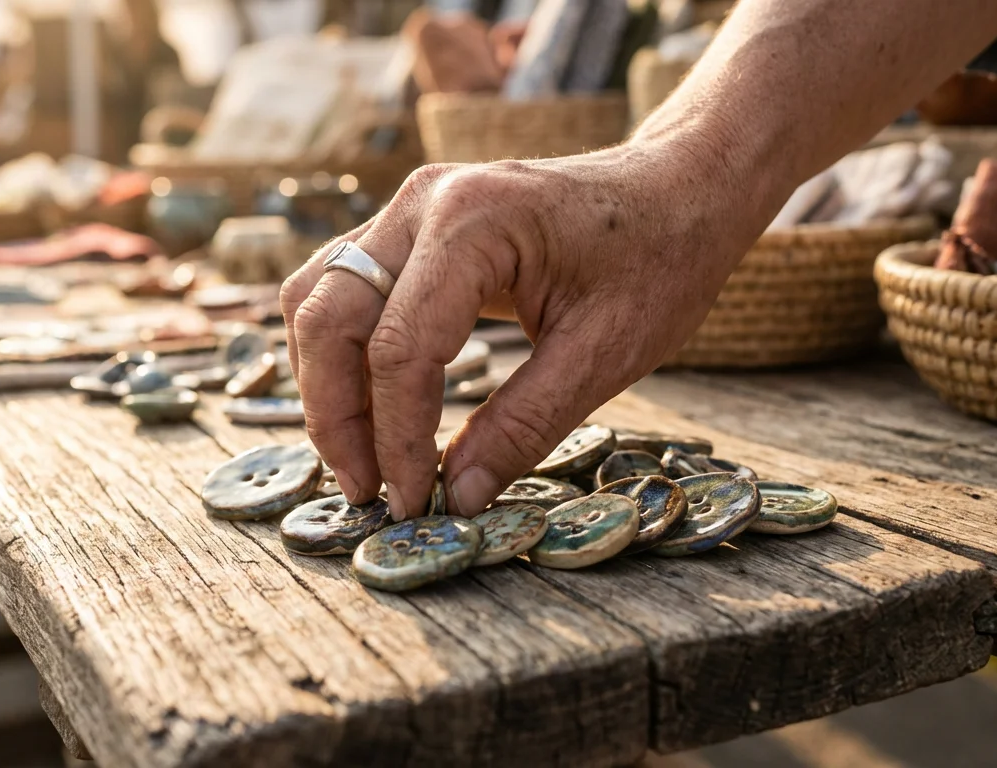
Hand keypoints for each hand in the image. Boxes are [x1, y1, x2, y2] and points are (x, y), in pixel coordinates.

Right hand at [280, 142, 771, 520]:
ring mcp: (409, 207)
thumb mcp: (607, 353)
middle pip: (328, 318)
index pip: (399, 348)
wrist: (679, 187)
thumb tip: (458, 498)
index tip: (413, 503)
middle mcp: (424, 203)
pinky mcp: (409, 227)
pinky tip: (371, 408)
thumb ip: (525, 426)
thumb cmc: (660, 256)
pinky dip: (340, 354)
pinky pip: (339, 287)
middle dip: (337, 417)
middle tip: (368, 493)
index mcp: (475, 222)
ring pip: (317, 300)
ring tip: (365, 459)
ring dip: (326, 386)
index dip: (396, 438)